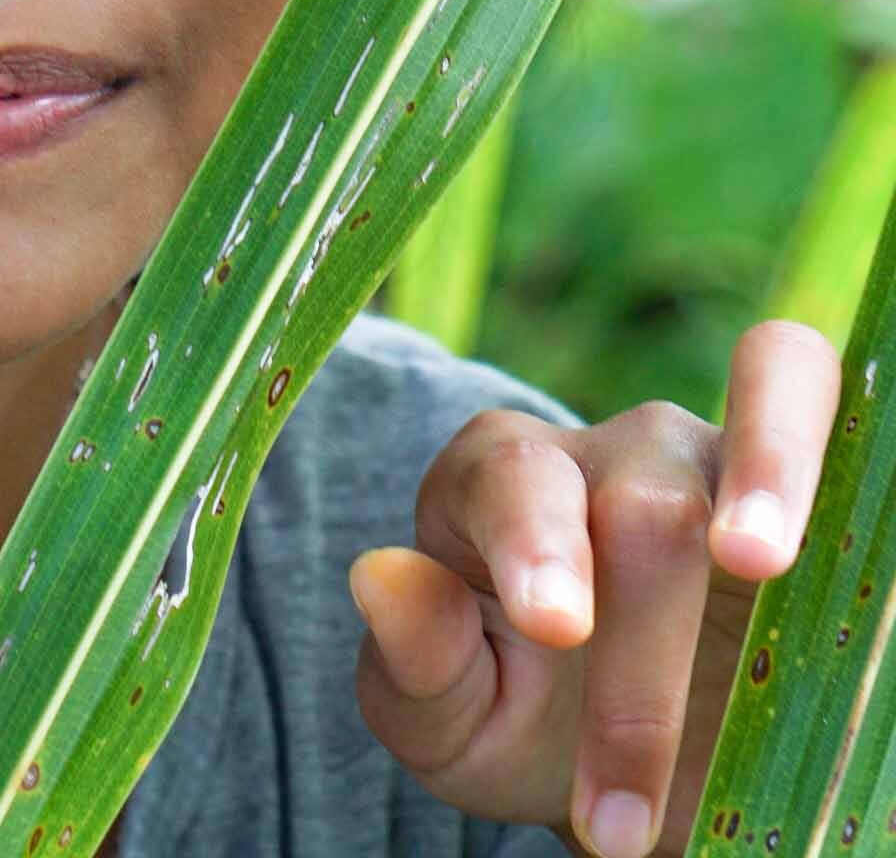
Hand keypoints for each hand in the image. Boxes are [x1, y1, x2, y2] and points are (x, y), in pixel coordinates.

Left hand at [347, 323, 842, 857]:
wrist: (627, 760)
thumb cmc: (519, 718)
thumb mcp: (448, 718)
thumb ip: (411, 660)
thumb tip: (380, 578)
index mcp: (504, 481)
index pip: (511, 475)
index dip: (534, 542)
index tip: (556, 629)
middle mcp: (618, 451)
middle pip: (640, 507)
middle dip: (638, 667)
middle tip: (621, 810)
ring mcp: (726, 459)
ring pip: (752, 420)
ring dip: (764, 473)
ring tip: (762, 559)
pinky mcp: (819, 491)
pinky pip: (842, 420)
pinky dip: (843, 452)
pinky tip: (849, 538)